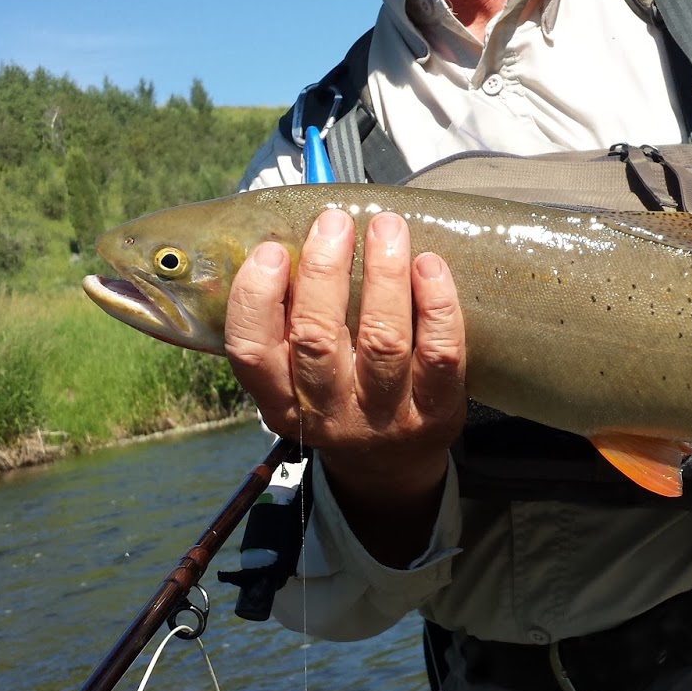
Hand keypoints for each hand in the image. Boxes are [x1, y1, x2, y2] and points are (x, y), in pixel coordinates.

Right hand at [224, 209, 466, 564]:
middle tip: (334, 222)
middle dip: (323, 271)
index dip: (256, 300)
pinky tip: (430, 265)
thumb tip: (289, 237)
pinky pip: (440, 354)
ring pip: (382, 341)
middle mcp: (328, 414)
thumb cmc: (338, 399)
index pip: (251, 354)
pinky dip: (437, 305)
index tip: (270, 250)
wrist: (391, 468)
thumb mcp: (296, 381)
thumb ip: (286, 325)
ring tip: (386, 227)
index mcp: (281, 402)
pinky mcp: (436, 413)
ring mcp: (385, 417)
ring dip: (384, 276)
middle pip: (318, 339)